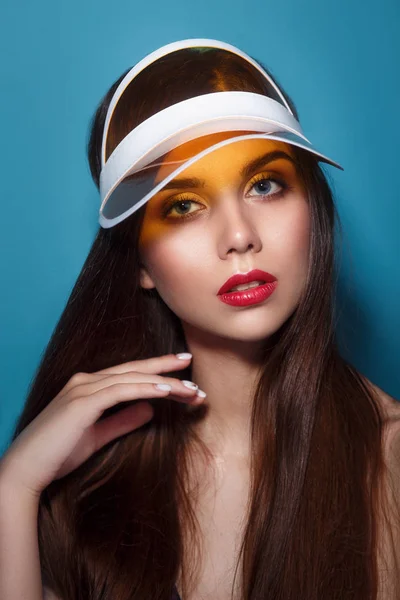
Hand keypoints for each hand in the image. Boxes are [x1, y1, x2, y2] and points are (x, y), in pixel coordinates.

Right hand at [0, 353, 203, 498]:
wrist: (25, 471)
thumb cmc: (58, 454)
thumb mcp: (98, 436)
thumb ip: (123, 420)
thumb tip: (150, 410)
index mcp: (88, 385)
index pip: (130, 374)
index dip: (158, 371)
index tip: (183, 373)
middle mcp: (85, 380)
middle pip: (135, 370)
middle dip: (167, 369)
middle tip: (192, 365)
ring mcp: (83, 388)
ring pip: (133, 378)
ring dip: (165, 382)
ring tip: (191, 389)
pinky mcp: (81, 402)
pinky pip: (121, 390)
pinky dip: (146, 389)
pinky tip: (167, 391)